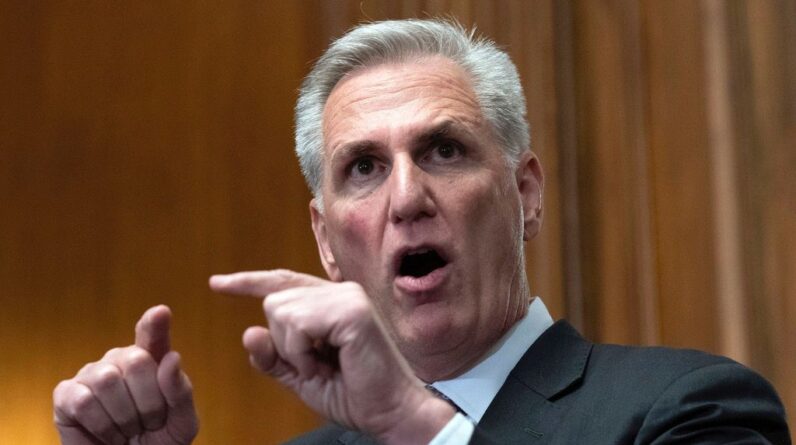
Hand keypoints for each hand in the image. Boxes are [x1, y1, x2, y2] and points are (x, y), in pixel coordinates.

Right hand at [53, 305, 198, 444]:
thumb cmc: (158, 439)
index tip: (160, 313)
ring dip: (124, 417)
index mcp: (153, 359)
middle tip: (147, 422)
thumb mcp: (182, 422)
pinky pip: (83, 401)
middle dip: (148, 402)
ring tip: (126, 429)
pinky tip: (105, 432)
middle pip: (136, 361)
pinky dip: (100, 425)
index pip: (152, 334)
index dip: (155, 324)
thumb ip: (181, 392)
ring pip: (108, 381)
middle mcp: (120, 359)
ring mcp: (91, 373)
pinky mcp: (65, 394)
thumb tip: (173, 358)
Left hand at [210, 270, 455, 444]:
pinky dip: (302, 352)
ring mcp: (347, 297)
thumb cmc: (353, 394)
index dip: (248, 282)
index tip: (216, 284)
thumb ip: (273, 356)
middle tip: (315, 365)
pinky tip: (325, 363)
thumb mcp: (300, 376)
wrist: (388, 412)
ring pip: (281, 311)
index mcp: (329, 302)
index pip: (282, 282)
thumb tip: (248, 331)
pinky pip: (298, 324)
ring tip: (324, 365)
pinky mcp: (352, 311)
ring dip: (293, 350)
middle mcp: (339, 292)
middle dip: (282, 343)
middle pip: (274, 301)